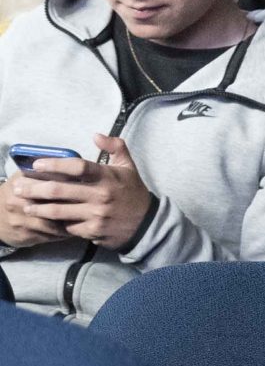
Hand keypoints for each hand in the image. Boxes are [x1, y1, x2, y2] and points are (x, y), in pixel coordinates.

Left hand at [12, 137, 153, 250]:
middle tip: (18, 188)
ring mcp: (95, 215)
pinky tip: (44, 220)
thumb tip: (95, 135)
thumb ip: (115, 146)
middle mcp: (101, 195)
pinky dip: (54, 224)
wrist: (146, 223)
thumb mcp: (128, 166)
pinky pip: (66, 227)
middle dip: (34, 189)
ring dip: (37, 209)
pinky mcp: (92, 231)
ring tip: (25, 206)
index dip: (54, 165)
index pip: (77, 167)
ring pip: (57, 211)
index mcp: (108, 176)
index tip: (36, 165)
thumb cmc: (133, 191)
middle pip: (59, 191)